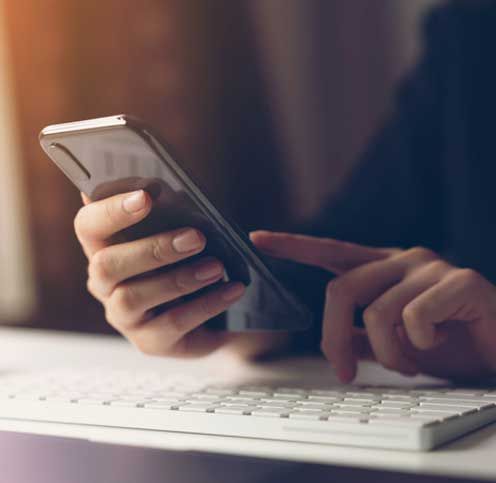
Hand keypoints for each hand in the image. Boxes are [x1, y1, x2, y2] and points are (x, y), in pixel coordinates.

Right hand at [75, 189, 261, 357]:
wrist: (214, 306)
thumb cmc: (190, 258)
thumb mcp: (182, 231)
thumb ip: (170, 211)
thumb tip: (164, 188)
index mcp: (105, 247)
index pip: (88, 226)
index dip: (111, 210)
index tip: (146, 196)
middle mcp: (104, 283)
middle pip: (107, 265)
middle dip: (152, 249)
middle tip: (196, 237)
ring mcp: (124, 316)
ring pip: (133, 297)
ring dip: (179, 279)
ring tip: (217, 266)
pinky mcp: (149, 341)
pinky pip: (172, 323)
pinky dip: (206, 304)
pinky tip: (232, 289)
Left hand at [251, 231, 495, 382]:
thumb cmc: (449, 343)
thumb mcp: (395, 343)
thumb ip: (363, 337)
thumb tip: (335, 342)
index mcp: (383, 268)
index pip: (330, 250)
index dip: (293, 245)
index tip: (257, 238)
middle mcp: (402, 259)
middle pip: (341, 291)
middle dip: (333, 339)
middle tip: (341, 372)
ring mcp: (430, 267)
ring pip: (376, 313)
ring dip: (388, 354)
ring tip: (409, 363)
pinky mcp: (459, 281)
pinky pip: (415, 318)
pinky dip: (420, 346)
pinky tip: (440, 343)